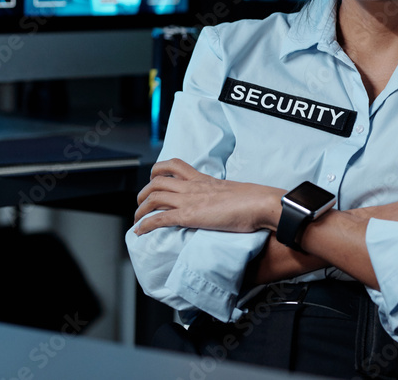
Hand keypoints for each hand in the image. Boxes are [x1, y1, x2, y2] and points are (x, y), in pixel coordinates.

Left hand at [133, 158, 284, 234]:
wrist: (259, 203)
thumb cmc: (254, 200)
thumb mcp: (233, 191)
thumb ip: (223, 195)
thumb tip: (225, 204)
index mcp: (203, 179)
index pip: (174, 165)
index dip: (158, 170)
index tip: (154, 179)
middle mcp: (193, 186)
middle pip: (157, 181)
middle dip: (144, 192)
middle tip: (141, 203)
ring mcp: (190, 200)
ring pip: (154, 197)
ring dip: (140, 208)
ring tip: (137, 218)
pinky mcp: (189, 216)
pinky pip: (159, 218)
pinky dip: (145, 224)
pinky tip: (139, 231)